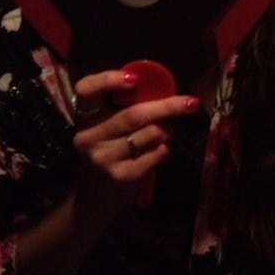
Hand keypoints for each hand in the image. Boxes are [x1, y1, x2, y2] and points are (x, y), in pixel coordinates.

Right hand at [71, 70, 199, 208]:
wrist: (96, 195)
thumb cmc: (111, 148)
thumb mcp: (109, 125)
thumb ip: (125, 105)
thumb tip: (165, 88)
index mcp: (84, 116)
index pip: (86, 90)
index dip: (107, 80)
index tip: (134, 78)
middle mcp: (88, 136)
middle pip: (132, 115)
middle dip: (166, 107)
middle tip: (190, 102)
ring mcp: (102, 158)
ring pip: (148, 134)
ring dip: (167, 130)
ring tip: (168, 132)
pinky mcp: (119, 176)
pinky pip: (154, 155)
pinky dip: (164, 149)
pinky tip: (162, 149)